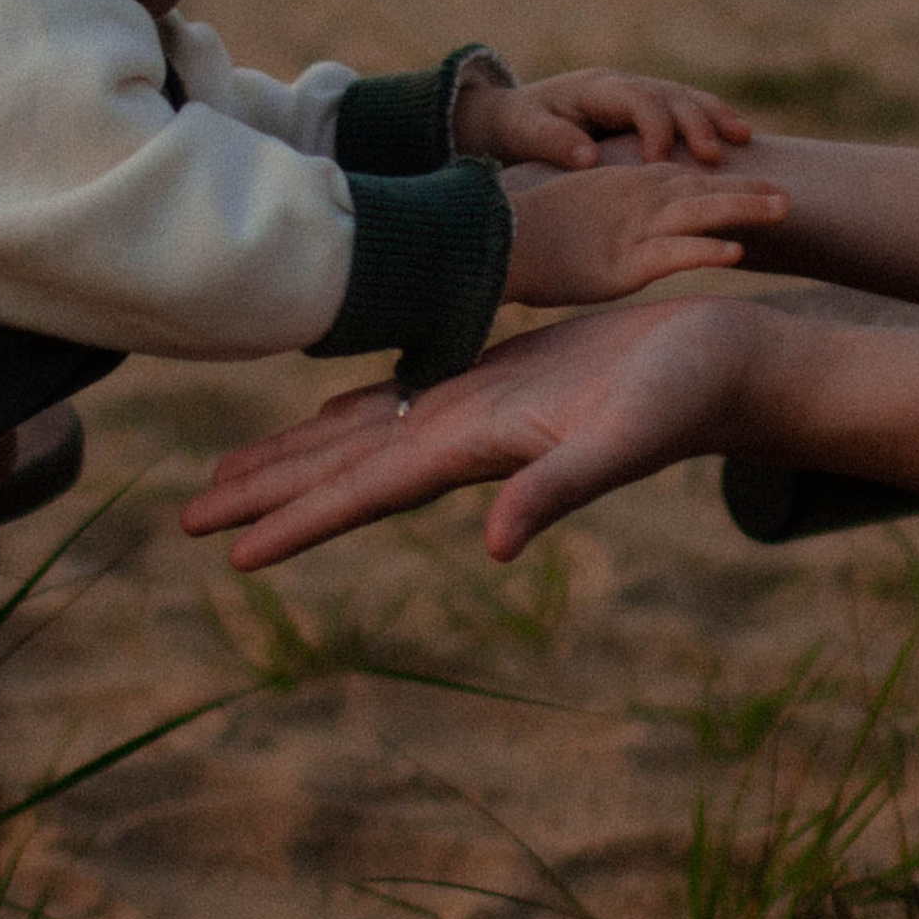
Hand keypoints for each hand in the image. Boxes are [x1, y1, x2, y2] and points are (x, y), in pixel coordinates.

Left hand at [187, 299, 770, 564]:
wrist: (733, 365)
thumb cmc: (688, 396)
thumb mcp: (623, 439)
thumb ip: (560, 489)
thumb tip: (498, 544)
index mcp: (479, 448)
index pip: (368, 491)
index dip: (298, 519)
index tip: (230, 553)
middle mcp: (466, 435)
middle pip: (347, 468)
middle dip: (269, 494)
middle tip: (186, 521)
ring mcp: (481, 409)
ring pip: (368, 433)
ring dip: (300, 458)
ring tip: (233, 478)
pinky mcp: (502, 379)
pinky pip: (410, 397)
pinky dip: (361, 410)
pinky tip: (336, 415)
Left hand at [455, 67, 752, 170]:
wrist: (516, 112)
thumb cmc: (520, 126)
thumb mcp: (525, 132)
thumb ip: (553, 142)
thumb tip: (588, 157)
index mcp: (595, 89)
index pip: (636, 100)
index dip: (654, 129)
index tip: (660, 165)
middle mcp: (622, 84)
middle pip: (669, 94)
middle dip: (694, 122)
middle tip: (713, 157)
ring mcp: (638, 90)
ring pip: (685, 96)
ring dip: (714, 115)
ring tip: (742, 137)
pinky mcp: (648, 105)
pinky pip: (686, 106)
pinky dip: (712, 117)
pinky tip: (739, 136)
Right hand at [504, 161, 787, 307]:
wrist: (491, 242)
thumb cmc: (521, 233)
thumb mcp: (573, 211)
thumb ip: (602, 214)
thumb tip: (609, 226)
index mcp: (623, 186)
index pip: (683, 177)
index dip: (721, 178)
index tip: (756, 180)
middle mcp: (634, 201)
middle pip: (701, 189)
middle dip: (746, 189)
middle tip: (788, 194)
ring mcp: (632, 230)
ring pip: (699, 214)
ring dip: (743, 210)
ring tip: (783, 210)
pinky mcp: (624, 263)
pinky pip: (674, 253)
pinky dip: (706, 250)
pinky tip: (735, 251)